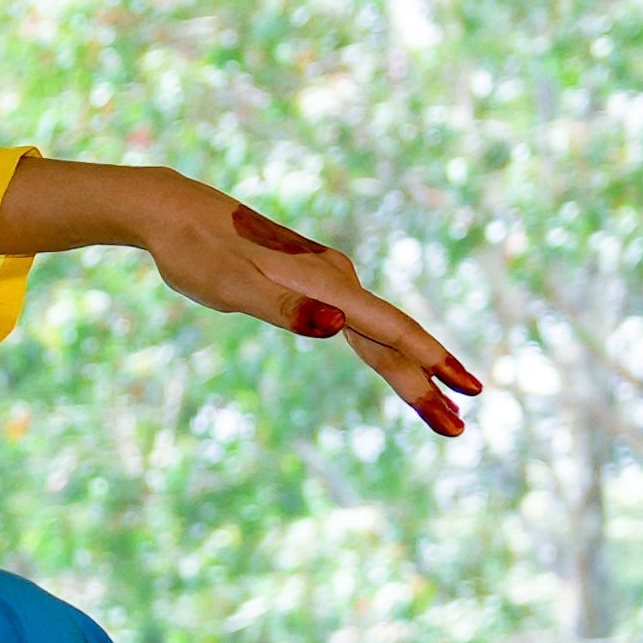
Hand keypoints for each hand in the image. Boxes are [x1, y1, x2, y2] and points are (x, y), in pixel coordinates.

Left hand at [6, 159, 483, 440]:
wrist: (176, 213)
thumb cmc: (199, 253)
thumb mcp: (233, 287)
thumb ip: (285, 310)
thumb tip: (337, 326)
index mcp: (325, 282)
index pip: (388, 330)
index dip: (426, 365)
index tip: (465, 394)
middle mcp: (337, 278)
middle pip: (391, 338)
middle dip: (426, 383)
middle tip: (457, 429)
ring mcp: (328, 279)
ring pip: (378, 332)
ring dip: (410, 370)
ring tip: (439, 407)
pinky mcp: (313, 283)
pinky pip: (360, 322)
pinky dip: (383, 349)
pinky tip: (395, 364)